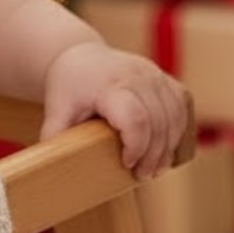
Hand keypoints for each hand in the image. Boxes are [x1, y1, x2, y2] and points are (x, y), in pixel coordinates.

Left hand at [39, 41, 190, 179]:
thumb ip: (56, 138)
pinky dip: (179, 128)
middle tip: (142, 175)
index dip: (137, 146)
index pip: (135, 117)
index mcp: (109, 84)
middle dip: (154, 154)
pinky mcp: (163, 76)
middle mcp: (136, 74)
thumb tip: (52, 168)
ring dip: (169, 146)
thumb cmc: (69, 86)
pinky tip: (166, 146)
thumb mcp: (57, 111)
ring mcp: (153, 73)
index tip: (127, 164)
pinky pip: (182, 104)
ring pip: (175, 114)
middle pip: (158, 121)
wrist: (79, 56)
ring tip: (155, 167)